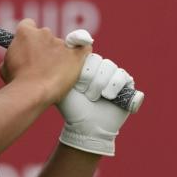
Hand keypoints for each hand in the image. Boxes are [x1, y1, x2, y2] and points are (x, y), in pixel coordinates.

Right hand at [0, 19, 88, 103]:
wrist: (32, 92)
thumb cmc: (17, 81)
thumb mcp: (6, 65)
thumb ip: (14, 55)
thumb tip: (18, 58)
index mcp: (25, 33)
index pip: (28, 24)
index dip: (29, 36)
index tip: (29, 45)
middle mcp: (44, 33)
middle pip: (45, 35)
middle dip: (44, 46)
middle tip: (41, 63)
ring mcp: (61, 43)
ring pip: (62, 45)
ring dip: (59, 55)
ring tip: (55, 73)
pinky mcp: (76, 55)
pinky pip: (85, 47)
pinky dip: (82, 52)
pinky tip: (80, 59)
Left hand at [57, 30, 134, 155]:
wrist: (87, 127)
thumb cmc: (72, 108)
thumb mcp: (61, 85)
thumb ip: (58, 67)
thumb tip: (50, 49)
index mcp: (84, 66)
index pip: (85, 53)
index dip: (84, 66)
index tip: (80, 79)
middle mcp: (99, 68)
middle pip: (99, 60)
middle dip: (91, 78)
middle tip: (85, 93)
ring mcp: (113, 76)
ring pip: (111, 67)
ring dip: (101, 84)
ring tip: (94, 98)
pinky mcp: (126, 85)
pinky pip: (124, 76)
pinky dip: (115, 86)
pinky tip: (109, 97)